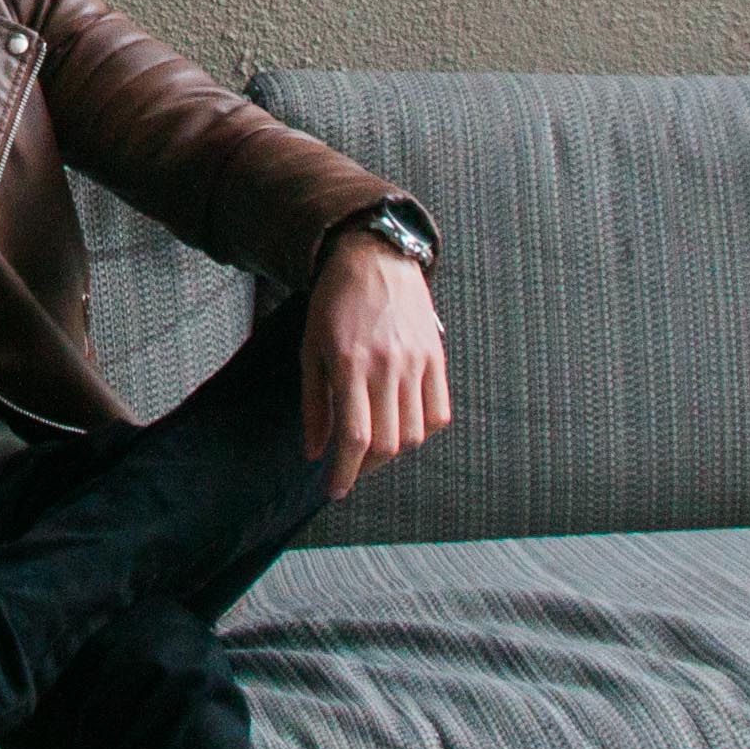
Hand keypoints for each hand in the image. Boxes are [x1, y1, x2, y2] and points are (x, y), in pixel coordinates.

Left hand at [301, 226, 449, 501]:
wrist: (374, 258)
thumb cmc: (334, 304)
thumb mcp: (310, 350)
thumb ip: (313, 405)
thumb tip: (314, 453)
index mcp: (351, 364)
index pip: (355, 437)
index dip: (344, 473)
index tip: (334, 489)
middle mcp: (388, 366)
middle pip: (388, 443)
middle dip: (366, 468)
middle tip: (350, 469)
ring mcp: (417, 362)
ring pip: (415, 434)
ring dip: (393, 453)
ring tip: (374, 448)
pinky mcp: (437, 358)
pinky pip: (439, 413)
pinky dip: (422, 432)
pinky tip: (403, 428)